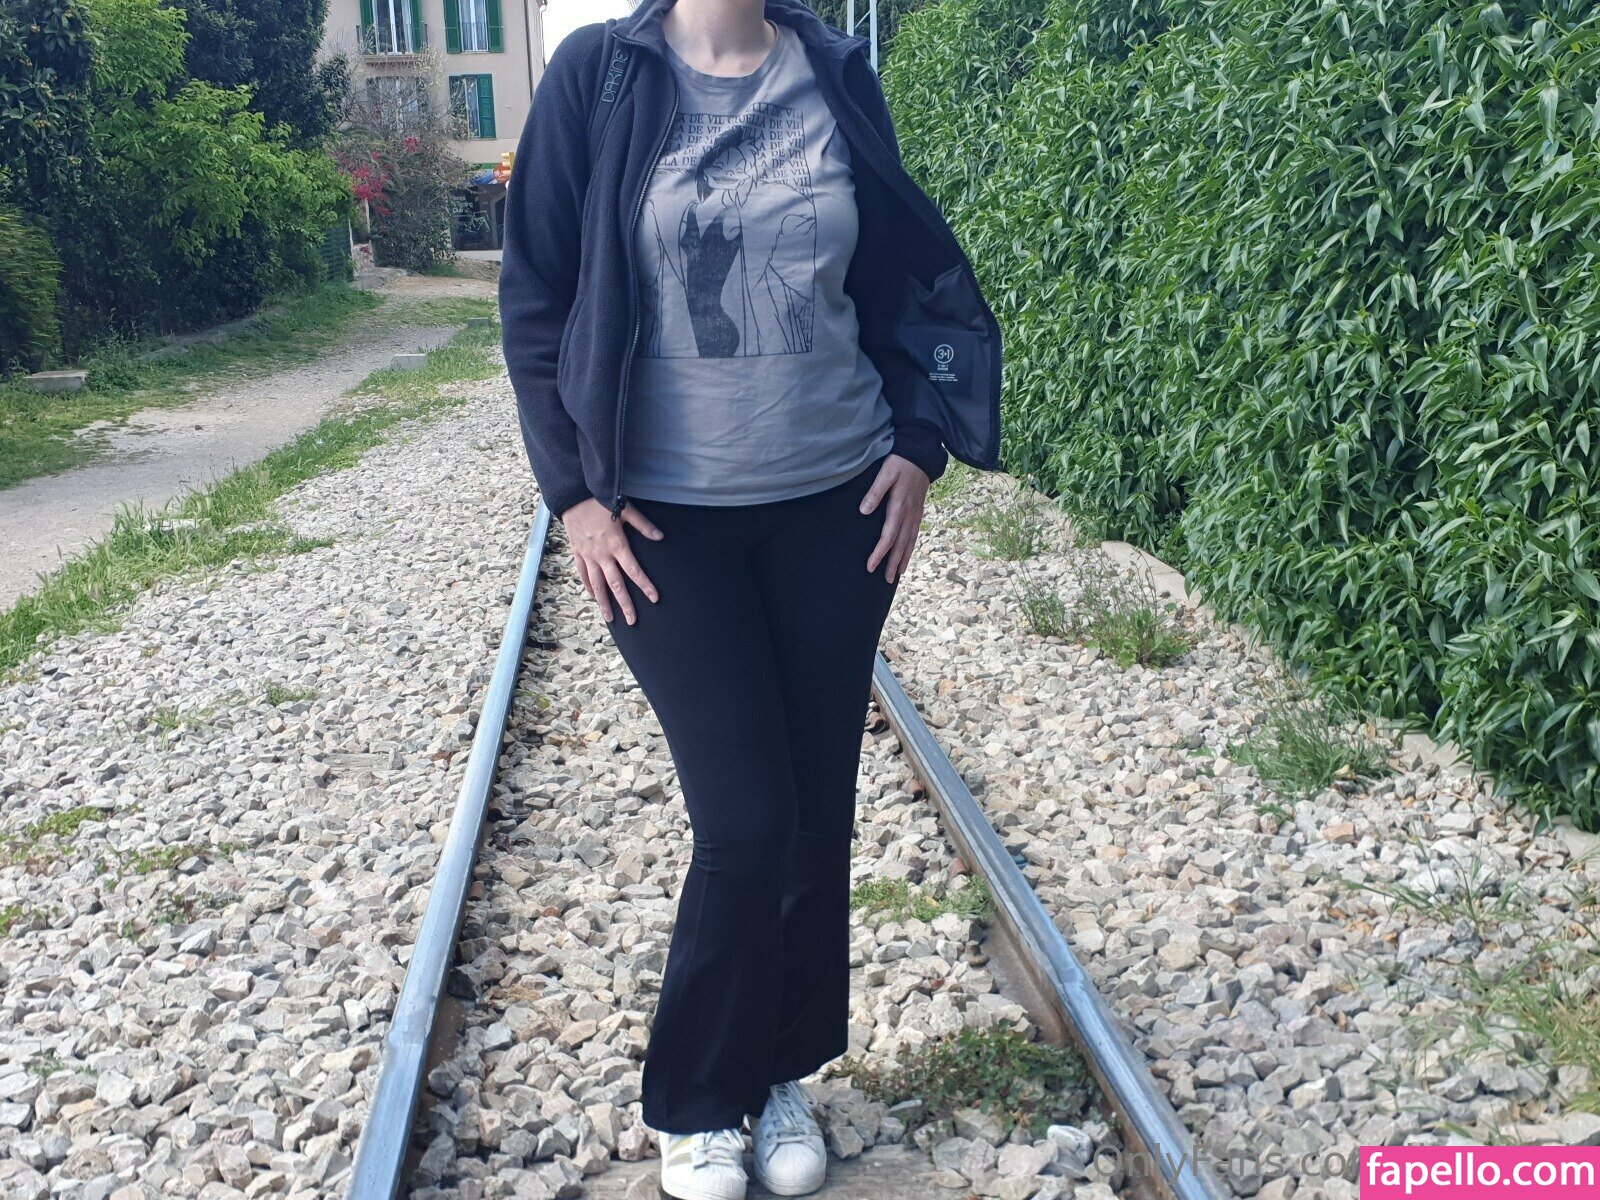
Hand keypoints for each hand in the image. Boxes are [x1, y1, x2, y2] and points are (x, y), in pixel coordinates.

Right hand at [561, 498, 662, 624]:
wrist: (573, 497)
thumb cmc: (601, 501)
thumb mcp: (625, 510)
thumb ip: (643, 525)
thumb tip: (660, 537)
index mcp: (617, 544)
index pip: (634, 570)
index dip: (644, 585)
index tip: (654, 598)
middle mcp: (602, 554)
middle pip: (615, 585)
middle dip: (625, 604)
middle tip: (633, 621)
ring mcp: (588, 555)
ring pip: (597, 585)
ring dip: (604, 603)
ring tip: (611, 618)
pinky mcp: (577, 553)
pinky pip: (583, 574)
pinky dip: (589, 587)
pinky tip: (594, 597)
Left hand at [860, 454, 928, 582]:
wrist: (921, 455)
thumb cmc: (900, 462)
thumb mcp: (885, 473)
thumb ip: (875, 492)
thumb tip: (864, 511)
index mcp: (899, 506)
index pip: (888, 536)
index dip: (879, 552)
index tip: (870, 566)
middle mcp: (909, 514)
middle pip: (900, 544)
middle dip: (893, 562)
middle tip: (885, 579)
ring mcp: (915, 514)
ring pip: (910, 541)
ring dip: (903, 558)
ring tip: (897, 574)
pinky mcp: (918, 511)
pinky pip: (915, 534)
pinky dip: (911, 547)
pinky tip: (907, 555)